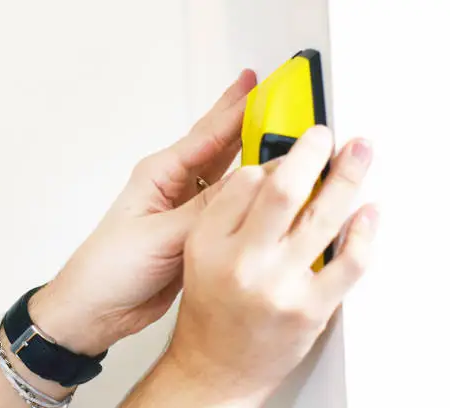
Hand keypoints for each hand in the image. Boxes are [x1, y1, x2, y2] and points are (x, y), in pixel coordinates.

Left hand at [28, 69, 260, 355]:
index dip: (237, 109)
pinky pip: (230, 206)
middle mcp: (175, 185)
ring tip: (280, 134)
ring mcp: (187, 209)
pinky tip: (268, 189)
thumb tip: (254, 182)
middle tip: (275, 96)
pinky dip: (250, 196)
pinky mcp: (196, 232)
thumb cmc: (110, 267)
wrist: (99, 309)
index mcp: (160, 173)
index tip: (263, 87)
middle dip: (246, 120)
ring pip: (228, 174)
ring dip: (252, 155)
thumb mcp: (162, 234)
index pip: (208, 134)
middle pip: (218, 145)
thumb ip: (208, 209)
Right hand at [164, 126, 376, 403]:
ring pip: (324, 216)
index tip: (288, 154)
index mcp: (208, 243)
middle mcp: (241, 262)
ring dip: (348, 176)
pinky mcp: (310, 308)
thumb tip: (275, 175)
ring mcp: (278, 286)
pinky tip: (369, 212)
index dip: (272, 161)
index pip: (244, 182)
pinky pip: (349, 261)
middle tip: (324, 135)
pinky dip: (366, 232)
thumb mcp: (200, 256)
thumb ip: (230, 216)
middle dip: (312, 152)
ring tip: (359, 154)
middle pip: (284, 190)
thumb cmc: (210, 312)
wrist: (216, 366)